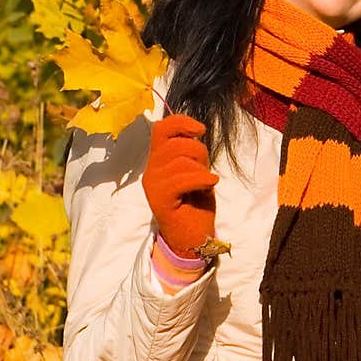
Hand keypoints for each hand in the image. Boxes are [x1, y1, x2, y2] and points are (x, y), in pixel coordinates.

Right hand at [142, 113, 218, 257]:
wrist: (193, 239)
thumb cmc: (196, 205)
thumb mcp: (194, 171)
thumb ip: (189, 152)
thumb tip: (193, 131)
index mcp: (157, 161)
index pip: (160, 129)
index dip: (181, 122)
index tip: (200, 130)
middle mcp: (151, 170)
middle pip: (174, 142)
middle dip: (198, 151)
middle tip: (204, 170)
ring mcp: (153, 184)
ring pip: (180, 160)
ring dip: (201, 169)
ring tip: (205, 182)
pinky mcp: (159, 199)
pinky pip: (182, 179)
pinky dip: (202, 180)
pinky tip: (210, 185)